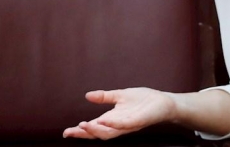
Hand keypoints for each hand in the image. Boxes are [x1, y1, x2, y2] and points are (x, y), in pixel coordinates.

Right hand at [62, 88, 176, 139]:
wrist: (163, 103)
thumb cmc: (143, 100)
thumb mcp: (120, 95)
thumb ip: (104, 97)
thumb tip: (87, 96)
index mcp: (112, 119)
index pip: (93, 127)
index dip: (80, 131)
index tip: (66, 132)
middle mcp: (118, 125)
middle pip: (97, 134)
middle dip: (83, 134)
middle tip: (69, 132)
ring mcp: (127, 125)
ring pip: (108, 133)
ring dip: (95, 130)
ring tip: (82, 126)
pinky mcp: (137, 122)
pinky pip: (123, 125)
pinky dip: (112, 124)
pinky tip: (103, 120)